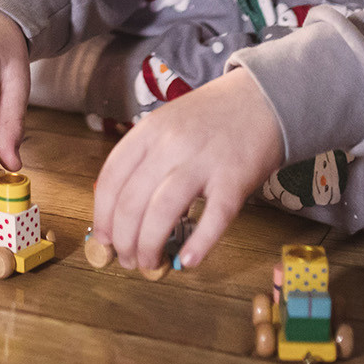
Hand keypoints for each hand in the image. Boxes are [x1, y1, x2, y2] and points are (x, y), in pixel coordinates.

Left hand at [90, 66, 282, 272]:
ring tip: (150, 265)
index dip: (102, 215)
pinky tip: (187, 262)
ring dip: (150, 247)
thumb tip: (122, 210)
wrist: (262, 98)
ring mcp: (203, 161)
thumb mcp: (168, 124)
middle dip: (124, 240)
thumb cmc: (211, 117)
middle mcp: (170, 145)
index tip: (103, 238)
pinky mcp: (235, 178)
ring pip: (163, 212)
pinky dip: (199, 244)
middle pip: (132, 201)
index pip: (111, 178)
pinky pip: (213, 217)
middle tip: (128, 260)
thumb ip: (146, 158)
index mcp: (149, 131)